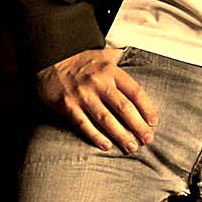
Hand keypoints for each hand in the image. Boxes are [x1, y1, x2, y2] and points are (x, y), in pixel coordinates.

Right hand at [36, 47, 156, 153]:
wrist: (48, 57)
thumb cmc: (78, 59)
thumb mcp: (102, 54)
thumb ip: (119, 59)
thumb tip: (135, 57)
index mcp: (111, 71)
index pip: (135, 91)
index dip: (147, 108)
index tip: (153, 122)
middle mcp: (99, 83)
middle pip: (124, 107)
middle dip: (138, 126)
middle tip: (147, 140)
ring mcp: (82, 95)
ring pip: (106, 119)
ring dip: (120, 135)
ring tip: (131, 147)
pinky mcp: (67, 105)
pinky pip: (84, 124)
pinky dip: (95, 136)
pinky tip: (106, 145)